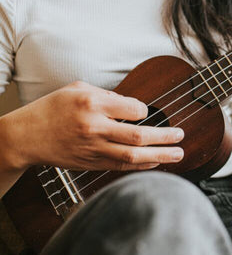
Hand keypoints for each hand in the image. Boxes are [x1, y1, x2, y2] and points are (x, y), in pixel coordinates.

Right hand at [0, 81, 184, 171]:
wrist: (26, 136)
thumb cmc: (54, 109)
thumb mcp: (77, 89)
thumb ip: (108, 95)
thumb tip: (134, 107)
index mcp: (92, 103)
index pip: (134, 109)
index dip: (145, 111)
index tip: (146, 112)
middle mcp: (94, 127)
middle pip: (139, 135)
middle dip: (165, 137)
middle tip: (181, 135)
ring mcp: (93, 148)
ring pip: (133, 155)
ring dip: (160, 155)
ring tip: (178, 154)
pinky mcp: (91, 163)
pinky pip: (122, 166)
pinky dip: (142, 164)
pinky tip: (156, 162)